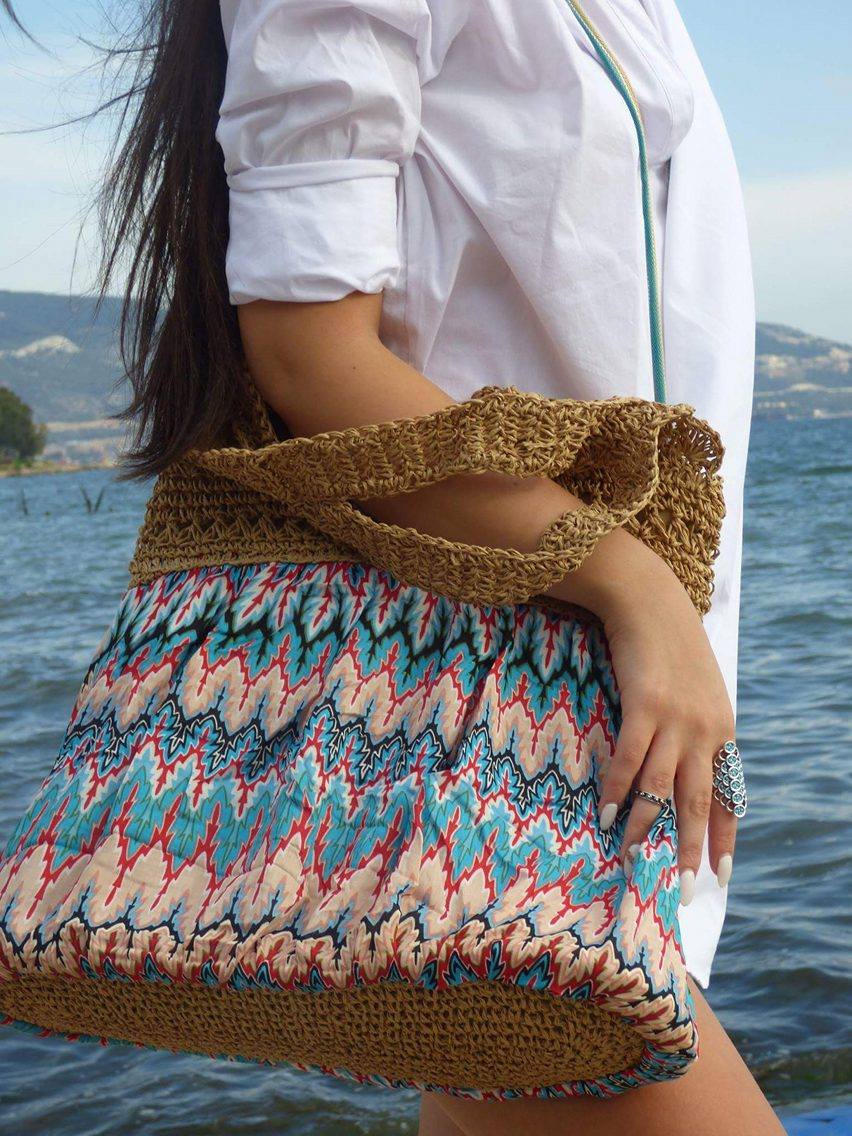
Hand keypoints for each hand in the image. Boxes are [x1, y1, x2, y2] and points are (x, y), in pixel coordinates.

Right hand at [576, 549, 736, 900]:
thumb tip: (685, 765)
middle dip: (689, 848)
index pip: (728, 795)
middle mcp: (706, 730)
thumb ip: (696, 728)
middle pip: (698, 801)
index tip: (721, 874)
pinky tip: (603, 810)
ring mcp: (676, 719)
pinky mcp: (645, 705)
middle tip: (680, 887)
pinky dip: (617, 788)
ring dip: (644, 827)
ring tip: (629, 857)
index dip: (723, 836)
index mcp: (722, 730)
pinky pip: (630, 759)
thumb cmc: (667, 644)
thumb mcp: (696, 689)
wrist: (648, 599)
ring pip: (662, 788)